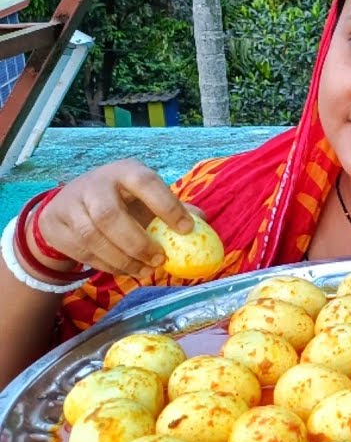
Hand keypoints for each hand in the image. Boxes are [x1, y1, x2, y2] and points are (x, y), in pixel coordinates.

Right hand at [34, 159, 196, 276]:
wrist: (69, 204)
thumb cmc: (123, 200)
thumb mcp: (146, 196)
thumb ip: (174, 206)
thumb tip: (203, 221)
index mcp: (125, 171)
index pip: (146, 183)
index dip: (167, 206)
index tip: (186, 230)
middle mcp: (96, 184)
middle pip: (110, 216)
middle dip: (138, 243)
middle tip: (161, 260)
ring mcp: (72, 204)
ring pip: (93, 237)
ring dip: (123, 259)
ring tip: (146, 270)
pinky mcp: (57, 226)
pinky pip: (83, 252)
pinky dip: (108, 265)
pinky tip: (126, 270)